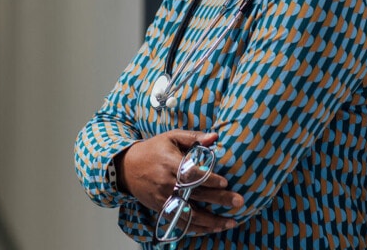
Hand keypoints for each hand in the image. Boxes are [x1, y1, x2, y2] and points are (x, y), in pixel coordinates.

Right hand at [116, 130, 243, 235]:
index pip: (192, 173)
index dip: (209, 179)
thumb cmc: (153, 149)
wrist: (127, 167)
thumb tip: (215, 137)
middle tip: (239, 202)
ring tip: (230, 222)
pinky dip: (196, 228)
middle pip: (196, 194)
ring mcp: (164, 199)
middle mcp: (167, 183)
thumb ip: (193, 137)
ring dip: (211, 220)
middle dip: (218, 199)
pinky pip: (180, 222)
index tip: (225, 182)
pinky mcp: (161, 209)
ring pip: (190, 214)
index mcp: (171, 163)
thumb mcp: (171, 137)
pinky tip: (211, 229)